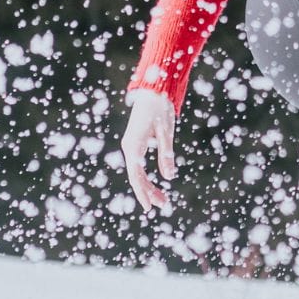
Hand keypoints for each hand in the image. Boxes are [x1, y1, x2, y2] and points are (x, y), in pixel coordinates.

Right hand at [120, 88, 176, 211]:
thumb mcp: (167, 132)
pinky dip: (145, 177)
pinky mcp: (134, 143)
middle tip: (163, 205)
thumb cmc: (160, 110)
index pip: (136, 176)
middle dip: (148, 193)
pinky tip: (153, 185)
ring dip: (148, 186)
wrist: (153, 91)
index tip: (149, 207)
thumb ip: (166, 154)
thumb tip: (169, 177)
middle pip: (136, 177)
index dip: (143, 192)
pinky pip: (138, 166)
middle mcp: (129, 148)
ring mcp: (130, 146)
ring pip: (137, 172)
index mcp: (134, 146)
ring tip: (161, 200)